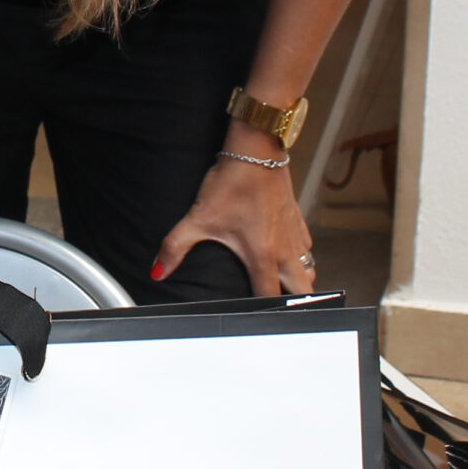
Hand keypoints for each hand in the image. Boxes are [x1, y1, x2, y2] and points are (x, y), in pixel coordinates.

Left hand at [150, 156, 316, 297]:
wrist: (255, 151)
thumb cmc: (232, 183)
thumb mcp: (198, 217)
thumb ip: (175, 248)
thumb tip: (158, 271)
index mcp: (262, 255)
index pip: (271, 296)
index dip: (265, 311)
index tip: (257, 317)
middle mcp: (284, 249)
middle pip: (303, 290)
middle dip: (295, 302)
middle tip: (281, 308)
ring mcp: (294, 233)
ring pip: (309, 268)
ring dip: (300, 280)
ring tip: (284, 285)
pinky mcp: (298, 218)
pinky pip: (308, 247)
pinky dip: (302, 256)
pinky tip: (287, 254)